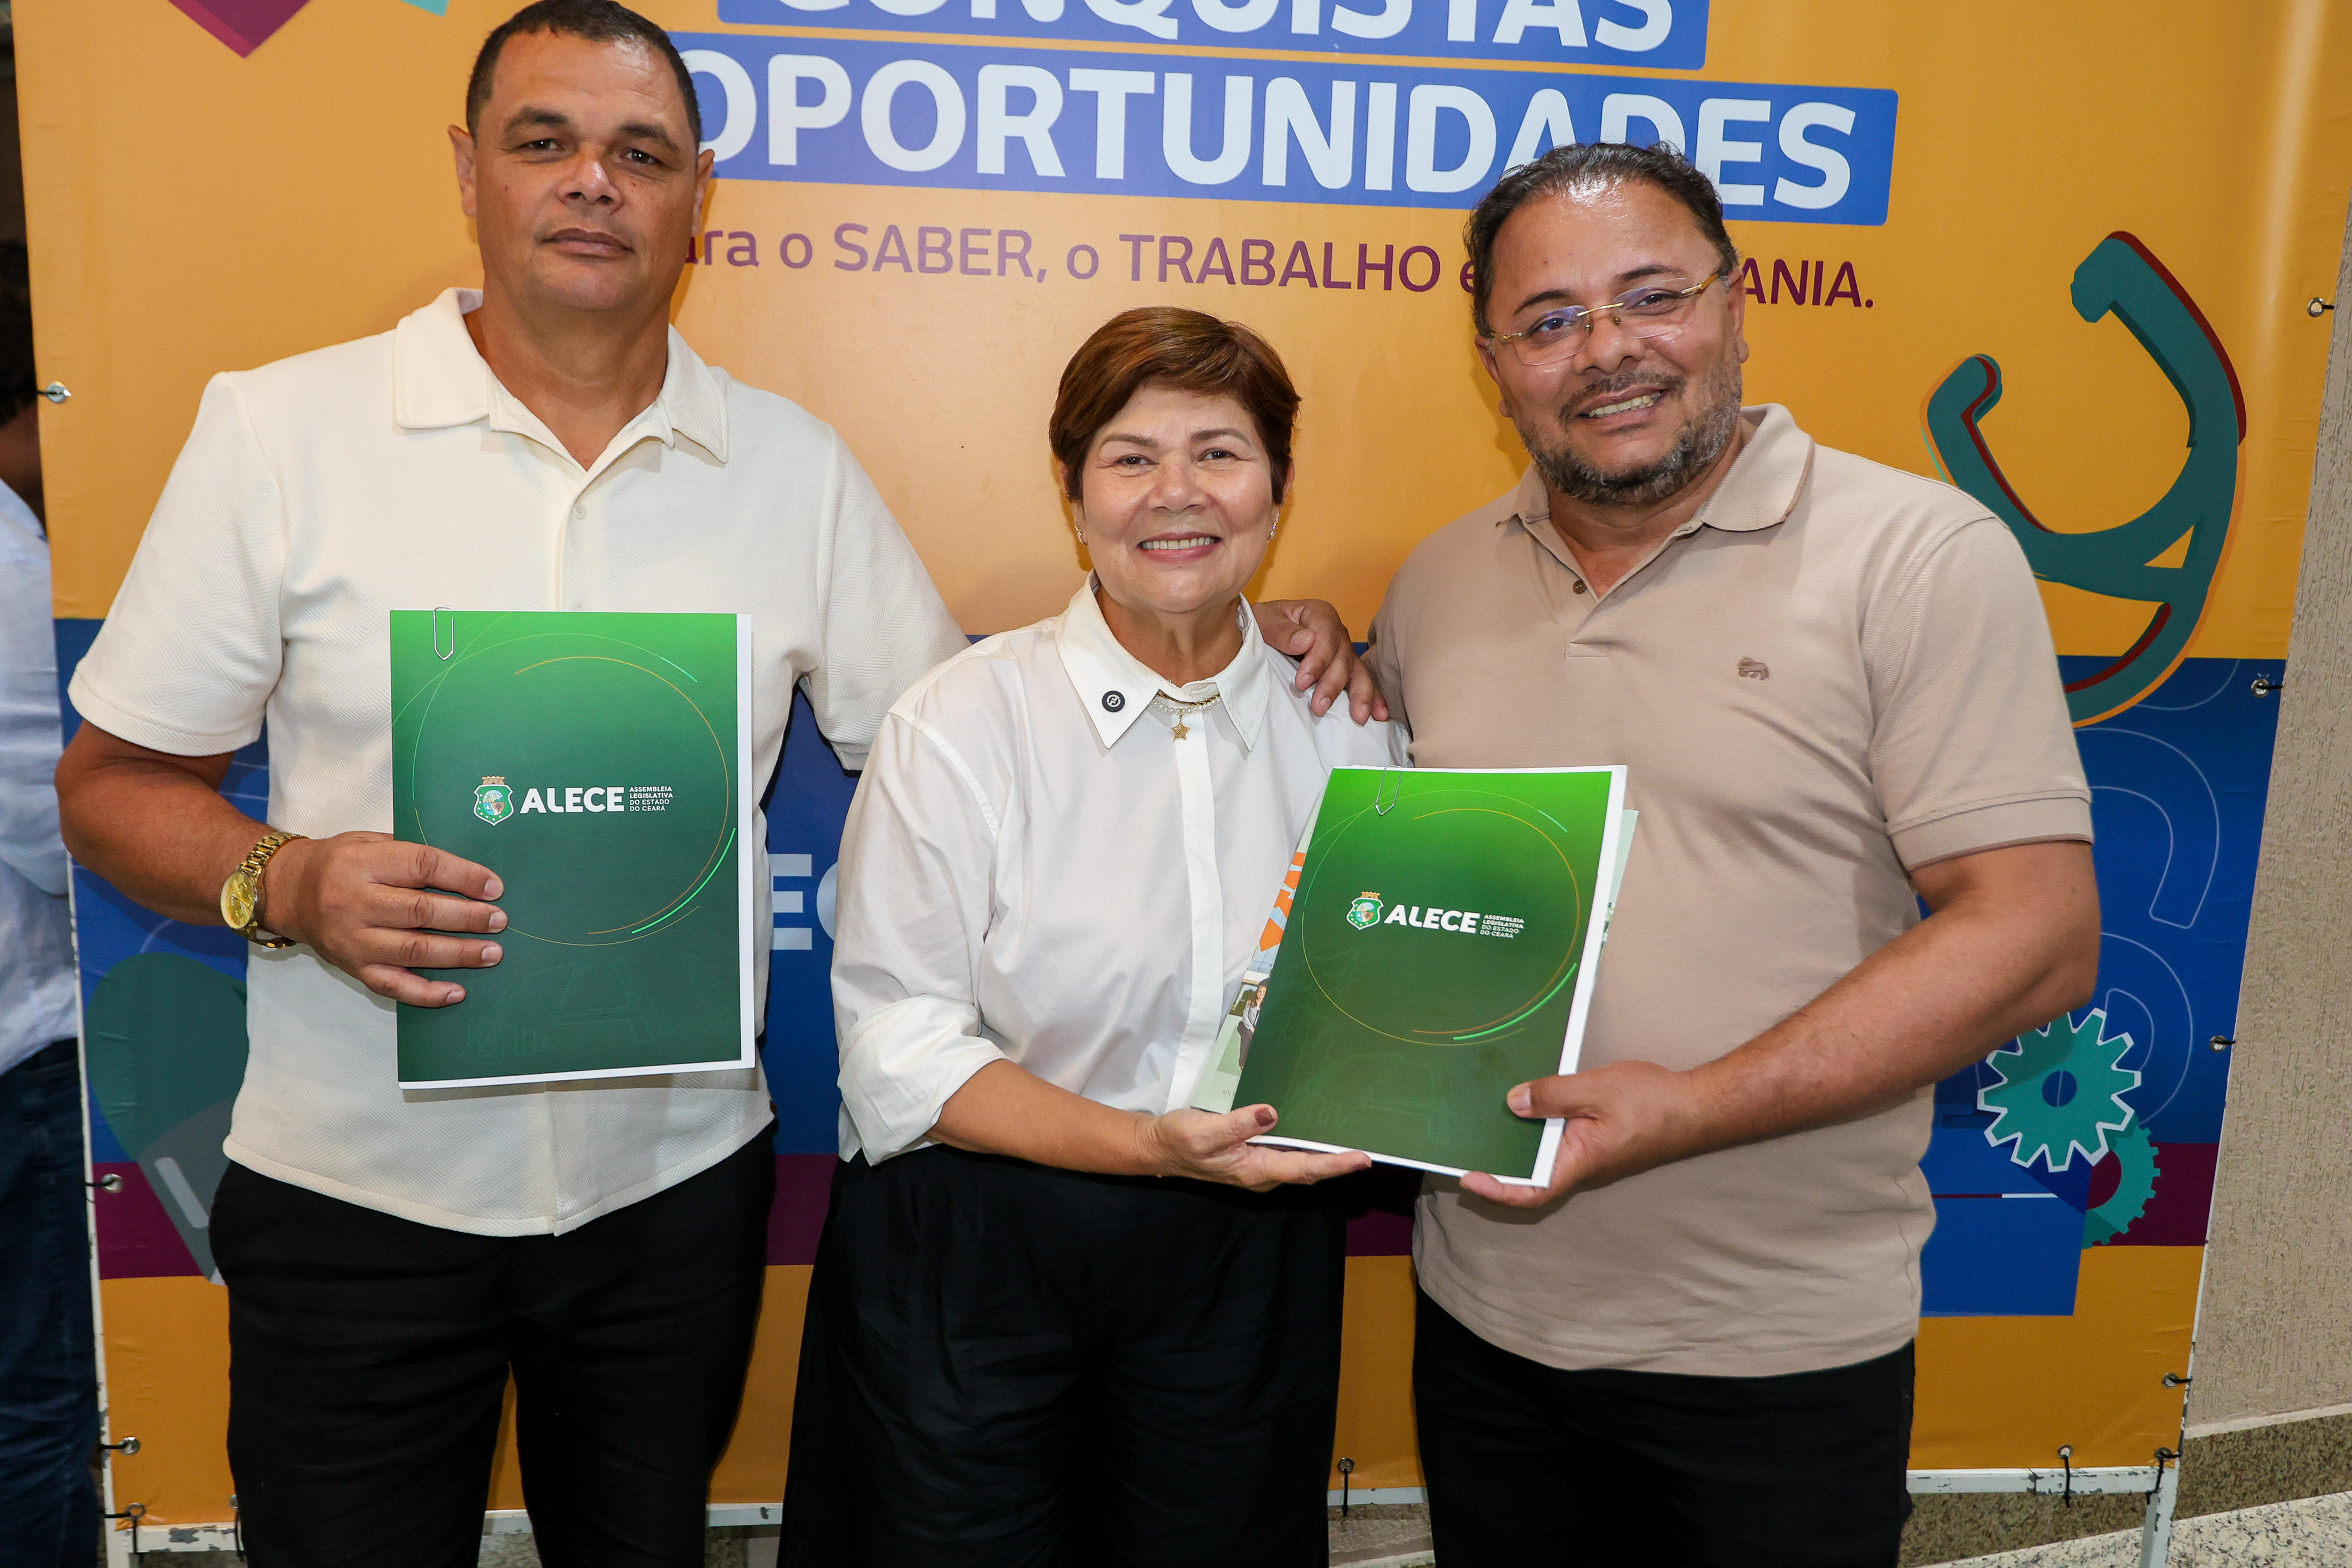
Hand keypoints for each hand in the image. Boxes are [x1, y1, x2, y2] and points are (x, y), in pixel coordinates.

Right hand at [262, 832, 505, 1007]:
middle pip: (420, 912)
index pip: (422, 866)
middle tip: (499, 921)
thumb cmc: (339, 862)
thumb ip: (411, 854)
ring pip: (412, 951)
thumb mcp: (369, 841)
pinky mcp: (352, 967)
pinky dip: (427, 993)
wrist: (287, 892)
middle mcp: (353, 902)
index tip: (494, 887)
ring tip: (492, 953)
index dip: (462, 876)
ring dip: (458, 954)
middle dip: (466, 917)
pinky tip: (457, 992)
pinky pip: (392, 985)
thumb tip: (469, 874)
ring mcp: (352, 940)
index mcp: (361, 863)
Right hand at [1142, 1104, 1371, 1190]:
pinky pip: (1289, 1155)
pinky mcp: (1255, 1157)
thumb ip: (1239, 1124)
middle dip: (1340, 1162)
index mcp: (1255, 1170)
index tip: (1362, 1158)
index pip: (1304, 1168)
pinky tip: (1318, 1132)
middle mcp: (1263, 1173)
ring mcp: (1259, 1167)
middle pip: (1310, 1169)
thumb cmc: (1180, 1140)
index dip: (1335, 1164)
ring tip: (1355, 1139)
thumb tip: (1271, 1113)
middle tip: (1371, 1147)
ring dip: (1327, 1155)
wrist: (1159, 1148)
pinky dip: (1309, 1147)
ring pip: (1301, 1163)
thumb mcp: (1205, 1131)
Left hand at [1252, 599, 1390, 723]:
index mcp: (1318, 614)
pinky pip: (1363, 681)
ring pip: (1358, 671)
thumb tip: (1306, 641)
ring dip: (1360, 694)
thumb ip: (1281, 630)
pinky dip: (1373, 697)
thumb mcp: (1263, 621)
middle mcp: (1336, 631)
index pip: (1325, 636)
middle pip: (1342, 657)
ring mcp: (1344, 651)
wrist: (1263, 630)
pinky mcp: (1345, 668)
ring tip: (1359, 717)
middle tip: (1319, 707)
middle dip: (1332, 684)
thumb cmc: (1262, 624)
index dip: (1317, 660)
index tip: (1302, 682)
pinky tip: (1379, 714)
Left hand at [1458, 1061, 1709, 1208]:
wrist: (1697, 1105)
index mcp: (1579, 1161)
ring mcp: (1590, 1151)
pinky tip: (1527, 1099)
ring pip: (1545, 1153)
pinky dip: (1539, 1124)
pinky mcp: (1597, 1137)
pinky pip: (1560, 1137)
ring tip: (1484, 1117)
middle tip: (1465, 1141)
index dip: (1499, 1191)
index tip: (1470, 1178)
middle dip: (1498, 1161)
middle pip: (1531, 1172)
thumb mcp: (1595, 1090)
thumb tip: (1513, 1102)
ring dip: (1517, 1140)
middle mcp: (1581, 1163)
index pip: (1532, 1190)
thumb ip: (1553, 1095)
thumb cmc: (1653, 1102)